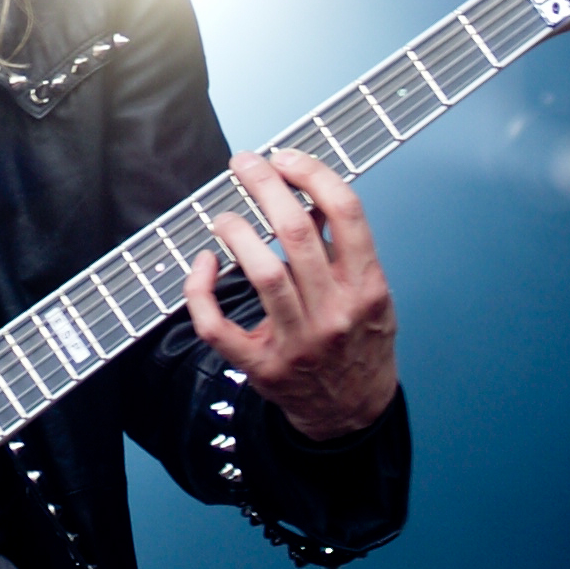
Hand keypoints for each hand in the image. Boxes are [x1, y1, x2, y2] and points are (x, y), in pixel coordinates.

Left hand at [184, 148, 398, 442]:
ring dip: (235, 232)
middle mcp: (334, 312)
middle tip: (245, 164)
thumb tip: (305, 194)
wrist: (352, 412)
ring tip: (224, 217)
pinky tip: (203, 263)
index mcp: (365, 287)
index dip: (312, 173)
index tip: (286, 157)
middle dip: (264, 185)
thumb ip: (344, 248)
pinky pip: (218, 327)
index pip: (345, 212)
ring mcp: (297, 342)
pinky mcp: (261, 366)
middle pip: (296, 232)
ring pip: (261, 273)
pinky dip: (199, 290)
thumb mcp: (370, 293)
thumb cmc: (358, 342)